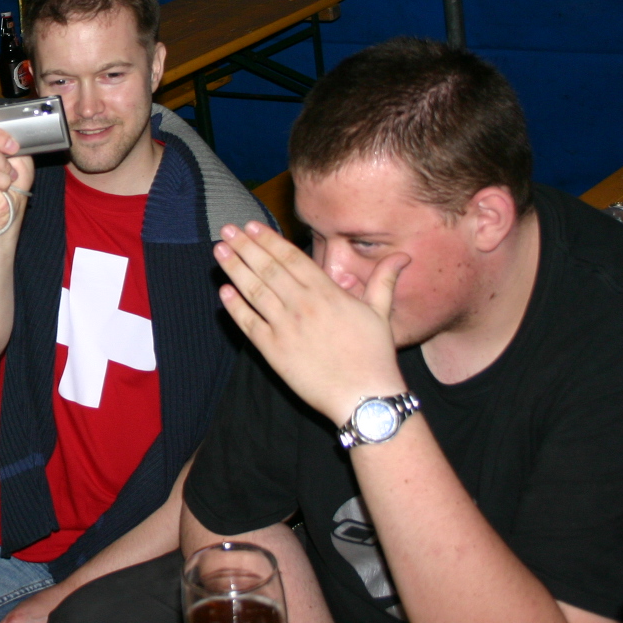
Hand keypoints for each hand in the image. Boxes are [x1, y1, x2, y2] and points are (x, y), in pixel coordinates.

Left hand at [213, 221, 408, 426]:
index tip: (251, 226)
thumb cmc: (374, 355)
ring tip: (219, 251)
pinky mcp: (273, 350)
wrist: (363, 396)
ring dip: (234, 269)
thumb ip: (383, 280)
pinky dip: (235, 306)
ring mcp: (285, 327)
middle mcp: (302, 304)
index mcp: (327, 292)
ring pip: (254, 291)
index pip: (291, 257)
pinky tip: (224, 291)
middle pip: (267, 268)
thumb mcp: (380, 312)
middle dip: (245, 247)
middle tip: (227, 230)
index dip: (269, 240)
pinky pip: (249, 323)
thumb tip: (403, 256)